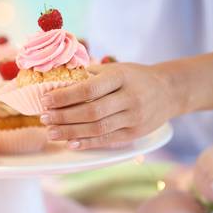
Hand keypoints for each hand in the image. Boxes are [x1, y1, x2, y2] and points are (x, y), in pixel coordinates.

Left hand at [40, 63, 177, 149]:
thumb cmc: (134, 77)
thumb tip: (57, 80)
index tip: (45, 100)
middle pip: (91, 111)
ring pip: (97, 128)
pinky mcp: (136, 133)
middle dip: (63, 116)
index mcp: (121, 77)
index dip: (64, 97)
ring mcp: (134, 118)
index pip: (88, 89)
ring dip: (70, 132)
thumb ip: (90, 74)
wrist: (169, 90)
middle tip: (43, 118)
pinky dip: (87, 143)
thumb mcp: (116, 69)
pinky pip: (108, 140)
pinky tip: (70, 143)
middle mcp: (129, 98)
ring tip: (51, 132)